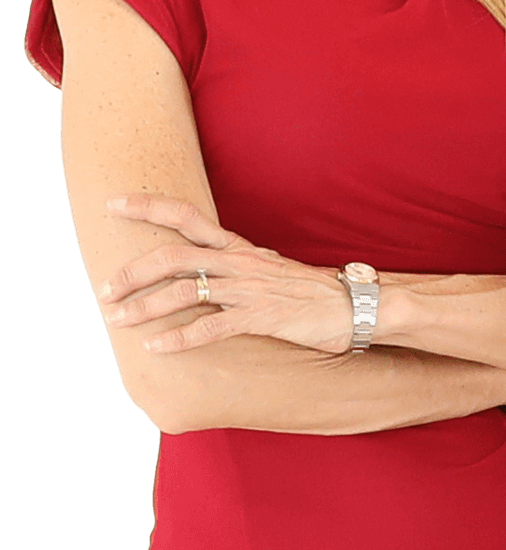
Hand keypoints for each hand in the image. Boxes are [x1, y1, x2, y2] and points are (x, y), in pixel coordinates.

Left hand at [98, 194, 352, 354]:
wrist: (355, 304)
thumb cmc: (309, 291)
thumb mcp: (268, 270)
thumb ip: (234, 268)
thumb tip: (201, 272)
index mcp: (240, 249)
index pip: (189, 216)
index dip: (149, 207)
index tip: (113, 203)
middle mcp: (240, 263)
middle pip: (174, 255)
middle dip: (132, 272)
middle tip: (104, 289)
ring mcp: (250, 289)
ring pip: (185, 291)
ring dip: (144, 307)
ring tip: (117, 320)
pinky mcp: (262, 317)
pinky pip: (211, 327)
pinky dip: (178, 338)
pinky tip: (154, 348)